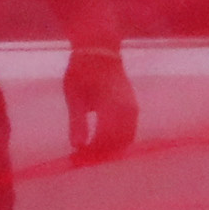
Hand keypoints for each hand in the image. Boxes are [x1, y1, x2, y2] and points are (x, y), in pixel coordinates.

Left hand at [63, 47, 137, 162]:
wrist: (100, 51)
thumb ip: (77, 124)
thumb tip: (77, 147)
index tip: (77, 158)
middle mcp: (128, 111)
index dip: (92, 152)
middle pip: (119, 143)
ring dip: (110, 147)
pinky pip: (129, 131)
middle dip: (102, 153)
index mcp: (112, 108)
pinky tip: (102, 139)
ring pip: (126, 139)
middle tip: (83, 157)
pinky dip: (117, 139)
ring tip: (91, 149)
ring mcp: (133, 110)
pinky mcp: (134, 109)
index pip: (105, 140)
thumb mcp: (75, 97)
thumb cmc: (83, 71)